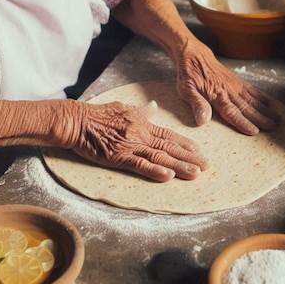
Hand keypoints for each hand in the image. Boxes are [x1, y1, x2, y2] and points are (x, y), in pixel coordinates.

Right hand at [68, 100, 208, 181]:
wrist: (78, 120)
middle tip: (206, 166)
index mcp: (141, 123)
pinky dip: (154, 171)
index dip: (184, 143)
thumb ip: (141, 111)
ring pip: (159, 158)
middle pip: (168, 148)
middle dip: (189, 157)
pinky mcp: (118, 157)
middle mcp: (140, 134)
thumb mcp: (123, 107)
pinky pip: (139, 165)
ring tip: (195, 173)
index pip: (167, 135)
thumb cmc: (98, 114)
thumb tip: (154, 107)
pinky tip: (167, 176)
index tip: (199, 150)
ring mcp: (130, 146)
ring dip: (178, 166)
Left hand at [175, 39, 279, 134]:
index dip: (243, 122)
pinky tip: (269, 103)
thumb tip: (203, 120)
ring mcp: (233, 85)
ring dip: (264, 110)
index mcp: (216, 95)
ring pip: (252, 99)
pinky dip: (260, 97)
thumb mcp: (186, 90)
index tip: (254, 131)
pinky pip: (251, 89)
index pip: (232, 112)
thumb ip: (197, 104)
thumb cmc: (188, 74)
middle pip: (246, 107)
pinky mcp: (235, 80)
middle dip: (261, 118)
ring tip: (277, 118)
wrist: (193, 54)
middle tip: (274, 127)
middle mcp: (228, 90)